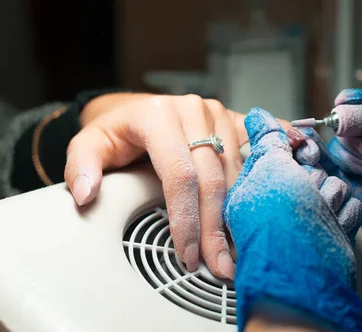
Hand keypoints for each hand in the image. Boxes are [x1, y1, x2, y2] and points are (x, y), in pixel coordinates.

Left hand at [65, 93, 252, 278]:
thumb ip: (81, 166)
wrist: (138, 108)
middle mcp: (193, 110)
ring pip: (235, 172)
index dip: (187, 218)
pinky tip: (269, 201)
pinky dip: (259, 178)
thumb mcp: (89, 144)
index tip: (188, 254)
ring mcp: (217, 114)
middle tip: (219, 265)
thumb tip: (85, 194)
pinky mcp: (233, 120)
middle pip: (212, 178)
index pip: (180, 175)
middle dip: (215, 227)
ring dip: (237, 213)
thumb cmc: (117, 132)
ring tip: (235, 249)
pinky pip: (254, 151)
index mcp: (158, 116)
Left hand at [223, 108, 361, 331]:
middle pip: (312, 167)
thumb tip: (258, 115)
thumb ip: (266, 138)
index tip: (298, 152)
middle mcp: (282, 203)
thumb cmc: (281, 224)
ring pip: (335, 184)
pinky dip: (344, 217)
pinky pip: (351, 206)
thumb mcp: (268, 168)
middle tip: (305, 194)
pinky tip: (332, 229)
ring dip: (330, 199)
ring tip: (318, 218)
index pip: (282, 151)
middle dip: (313, 178)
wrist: (309, 274)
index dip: (294, 150)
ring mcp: (309, 217)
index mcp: (256, 187)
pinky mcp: (333, 230)